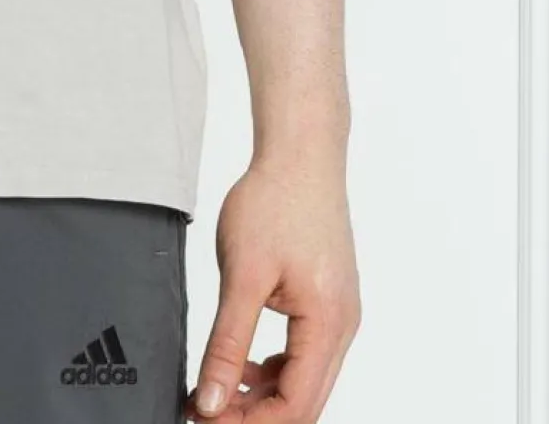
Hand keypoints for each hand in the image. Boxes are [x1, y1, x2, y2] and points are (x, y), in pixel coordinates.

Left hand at [183, 150, 360, 420]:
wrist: (300, 152)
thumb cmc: (275, 201)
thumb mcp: (242, 276)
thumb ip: (227, 344)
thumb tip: (211, 400)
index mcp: (329, 324)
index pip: (296, 407)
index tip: (205, 418)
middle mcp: (343, 326)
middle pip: (305, 401)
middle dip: (255, 415)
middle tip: (205, 409)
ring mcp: (339, 314)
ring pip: (305, 380)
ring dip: (263, 395)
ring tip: (216, 388)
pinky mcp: (328, 301)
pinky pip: (305, 353)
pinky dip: (274, 368)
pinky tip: (242, 361)